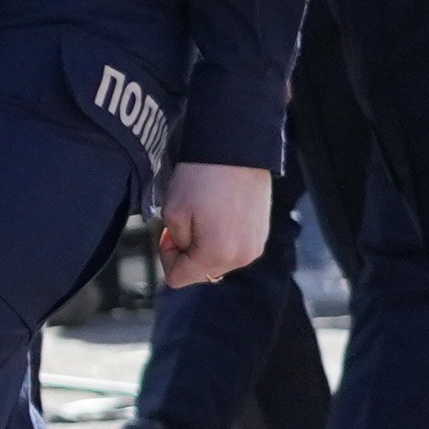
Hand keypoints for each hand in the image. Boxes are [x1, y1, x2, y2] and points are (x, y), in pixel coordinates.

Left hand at [154, 161, 274, 288]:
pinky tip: (218, 214)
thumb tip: (185, 252)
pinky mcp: (262, 234)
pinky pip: (234, 248)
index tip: (166, 234)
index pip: (178, 278)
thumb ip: (174, 244)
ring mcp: (255, 247)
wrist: (236, 150)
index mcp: (216, 255)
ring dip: (204, 246)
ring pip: (217, 261)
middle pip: (200, 272)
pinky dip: (222, 238)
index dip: (166, 257)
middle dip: (186, 252)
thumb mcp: (173, 212)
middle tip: (183, 222)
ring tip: (202, 215)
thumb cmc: (201, 179)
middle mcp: (241, 258)